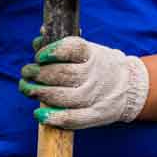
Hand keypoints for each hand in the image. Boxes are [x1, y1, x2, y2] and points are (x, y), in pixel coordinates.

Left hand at [20, 36, 149, 129]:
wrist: (130, 88)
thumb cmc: (99, 67)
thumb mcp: (88, 51)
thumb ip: (63, 45)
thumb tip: (39, 37)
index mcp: (94, 54)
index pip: (73, 48)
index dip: (53, 51)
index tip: (39, 55)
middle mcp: (95, 74)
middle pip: (63, 74)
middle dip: (39, 73)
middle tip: (27, 72)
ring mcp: (96, 96)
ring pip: (63, 97)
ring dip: (39, 93)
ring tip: (26, 88)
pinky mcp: (96, 115)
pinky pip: (72, 118)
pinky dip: (53, 117)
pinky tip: (38, 112)